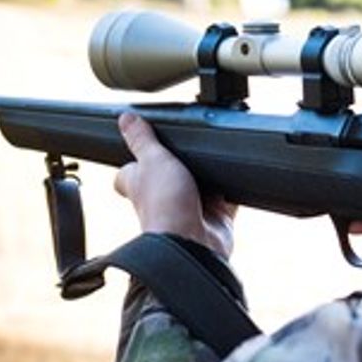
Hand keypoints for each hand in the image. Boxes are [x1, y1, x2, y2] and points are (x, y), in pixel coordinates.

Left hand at [115, 112, 236, 259]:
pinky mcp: (215, 217)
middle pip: (170, 174)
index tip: (143, 144)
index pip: (131, 171)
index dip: (135, 159)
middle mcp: (163, 197)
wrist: (192, 242)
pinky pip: (228, 199)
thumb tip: (124, 119)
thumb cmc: (163, 206)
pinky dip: (234, 190)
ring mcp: (190, 207)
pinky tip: (237, 176)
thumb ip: (141, 139)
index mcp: (140, 184)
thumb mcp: (152, 160)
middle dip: (182, 162)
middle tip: (191, 144)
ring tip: (216, 154)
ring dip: (209, 174)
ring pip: (201, 184)